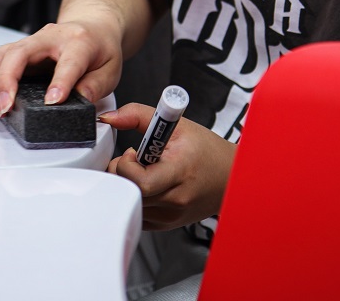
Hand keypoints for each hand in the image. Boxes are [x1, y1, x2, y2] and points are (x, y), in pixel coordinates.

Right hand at [0, 20, 123, 117]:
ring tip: (0, 108)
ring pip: (1, 54)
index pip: (67, 62)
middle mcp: (50, 37)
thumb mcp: (111, 69)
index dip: (59, 83)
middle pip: (19, 53)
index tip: (51, 103)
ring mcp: (31, 41)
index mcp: (79, 42)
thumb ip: (96, 86)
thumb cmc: (100, 49)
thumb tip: (79, 101)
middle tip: (7, 108)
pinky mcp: (18, 49)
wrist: (92, 27)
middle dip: (7, 81)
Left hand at [100, 104, 235, 230]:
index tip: (132, 153)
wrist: (230, 177)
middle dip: (121, 174)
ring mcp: (170, 217)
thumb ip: (137, 115)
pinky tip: (147, 185)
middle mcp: (175, 200)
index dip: (126, 165)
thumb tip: (109, 118)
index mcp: (179, 172)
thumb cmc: (206, 151)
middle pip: (129, 193)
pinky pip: (137, 213)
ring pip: (130, 204)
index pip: (139, 181)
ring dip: (127, 186)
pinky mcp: (165, 225)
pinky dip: (135, 198)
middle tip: (132, 161)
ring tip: (143, 171)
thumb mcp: (176, 125)